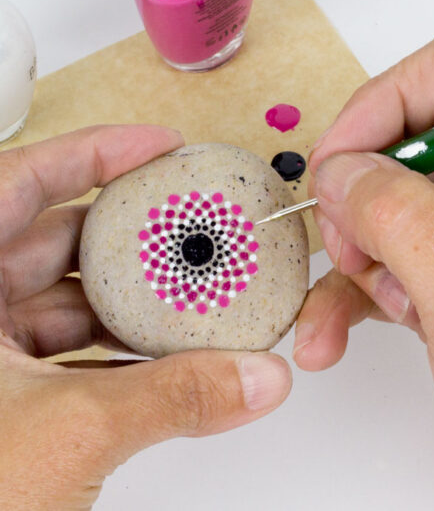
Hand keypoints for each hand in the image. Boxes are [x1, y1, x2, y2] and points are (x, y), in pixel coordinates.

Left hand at [0, 126, 290, 510]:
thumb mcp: (67, 434)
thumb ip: (175, 398)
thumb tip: (260, 378)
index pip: (21, 180)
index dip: (96, 152)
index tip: (160, 147)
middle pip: (59, 243)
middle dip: (133, 237)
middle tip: (190, 227)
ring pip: (70, 306)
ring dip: (135, 306)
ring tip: (195, 300)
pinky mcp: (0, 396)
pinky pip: (69, 356)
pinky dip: (120, 356)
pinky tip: (169, 362)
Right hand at [294, 33, 433, 508]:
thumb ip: (404, 223)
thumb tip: (343, 171)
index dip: (383, 105)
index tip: (339, 162)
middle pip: (406, 144)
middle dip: (360, 195)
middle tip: (347, 246)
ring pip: (386, 208)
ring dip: (352, 255)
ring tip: (355, 306)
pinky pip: (384, 263)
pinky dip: (349, 295)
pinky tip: (328, 336)